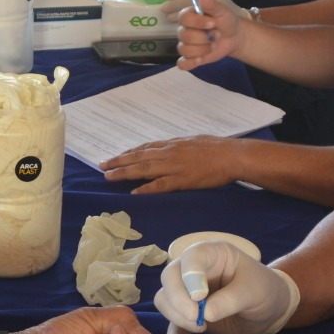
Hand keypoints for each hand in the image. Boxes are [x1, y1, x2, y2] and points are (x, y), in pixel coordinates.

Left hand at [101, 135, 244, 193]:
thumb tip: (171, 148)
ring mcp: (174, 166)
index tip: (116, 156)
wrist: (232, 155)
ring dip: (124, 173)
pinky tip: (134, 192)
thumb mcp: (195, 141)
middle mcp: (169, 153)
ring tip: (109, 176)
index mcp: (172, 144)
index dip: (128, 152)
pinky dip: (146, 188)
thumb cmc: (217, 147)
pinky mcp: (182, 180)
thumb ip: (180, 146)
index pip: (145, 147)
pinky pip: (160, 185)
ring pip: (143, 169)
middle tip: (102, 165)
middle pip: (138, 157)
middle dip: (118, 161)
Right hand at [154, 241, 299, 333]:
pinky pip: (170, 321)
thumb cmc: (263, 290)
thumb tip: (205, 314)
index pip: (191, 257)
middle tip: (198, 318)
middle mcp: (194, 270)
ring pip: (165, 299)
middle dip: (179, 300)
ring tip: (202, 327)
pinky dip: (174, 333)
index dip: (190, 276)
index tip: (200, 297)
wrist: (267, 311)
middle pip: (169, 278)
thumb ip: (231, 300)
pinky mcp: (186, 313)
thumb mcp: (254, 292)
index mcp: (212, 254)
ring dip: (177, 316)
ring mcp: (187, 291)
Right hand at [168, 0, 247, 68]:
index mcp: (190, 16)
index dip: (198, 22)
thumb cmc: (226, 21)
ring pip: (185, 50)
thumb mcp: (222, 11)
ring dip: (203, 50)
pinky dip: (190, 63)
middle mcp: (185, 30)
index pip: (184, 18)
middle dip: (204, 38)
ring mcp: (187, 44)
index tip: (213, 23)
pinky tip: (200, 60)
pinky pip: (182, 63)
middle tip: (217, 35)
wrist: (234, 36)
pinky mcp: (190, 57)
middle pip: (185, 36)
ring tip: (213, 45)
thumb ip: (212, 4)